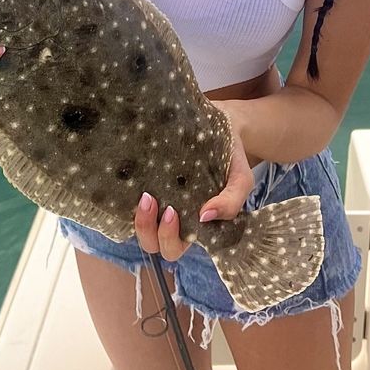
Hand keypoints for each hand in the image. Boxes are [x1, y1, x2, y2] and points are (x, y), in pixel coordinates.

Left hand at [134, 101, 253, 261]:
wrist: (221, 122)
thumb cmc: (230, 157)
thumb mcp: (241, 178)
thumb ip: (232, 201)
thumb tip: (205, 216)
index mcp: (196, 225)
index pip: (176, 246)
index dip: (170, 238)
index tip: (173, 212)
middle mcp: (173, 218)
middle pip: (154, 244)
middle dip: (153, 232)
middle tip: (158, 204)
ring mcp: (157, 202)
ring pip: (139, 227)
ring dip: (140, 219)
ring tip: (146, 196)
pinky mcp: (144, 183)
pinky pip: (128, 202)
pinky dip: (128, 199)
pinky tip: (134, 184)